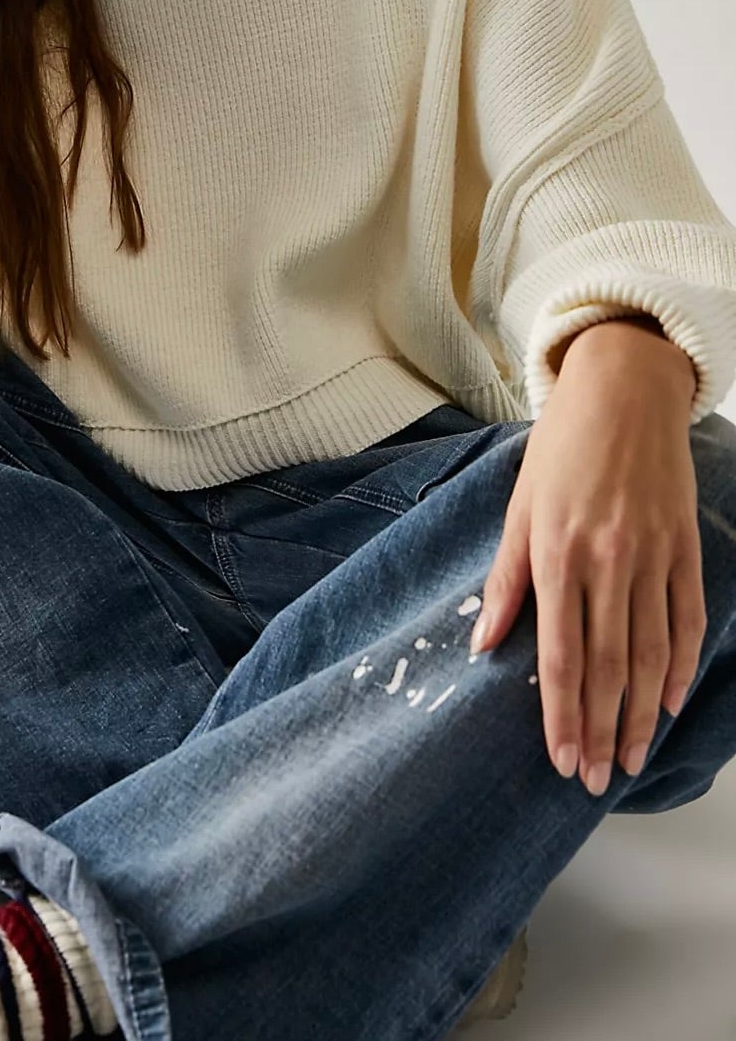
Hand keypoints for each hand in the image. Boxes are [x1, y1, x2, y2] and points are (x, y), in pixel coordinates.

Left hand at [470, 336, 703, 796]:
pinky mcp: (684, 547)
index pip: (560, 655)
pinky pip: (688, 620)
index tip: (561, 760)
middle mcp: (607, 562)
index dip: (561, 715)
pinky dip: (681, 666)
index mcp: (557, 554)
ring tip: (631, 759)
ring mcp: (652, 556)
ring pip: (650, 654)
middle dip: (601, 731)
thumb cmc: (560, 449)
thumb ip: (504, 580)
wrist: (623, 391)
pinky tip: (670, 702)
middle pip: (607, 667)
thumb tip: (483, 644)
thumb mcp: (518, 507)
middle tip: (595, 780)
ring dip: (641, 714)